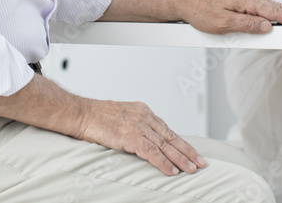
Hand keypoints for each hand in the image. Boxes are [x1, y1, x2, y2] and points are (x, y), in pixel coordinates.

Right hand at [75, 98, 205, 175]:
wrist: (80, 113)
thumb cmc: (96, 117)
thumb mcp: (122, 116)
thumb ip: (136, 125)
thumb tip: (146, 139)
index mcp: (143, 111)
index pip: (167, 129)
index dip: (181, 143)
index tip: (193, 152)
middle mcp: (144, 116)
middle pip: (171, 137)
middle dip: (187, 151)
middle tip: (201, 162)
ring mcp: (138, 126)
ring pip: (165, 145)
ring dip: (180, 159)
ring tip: (191, 169)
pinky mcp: (130, 136)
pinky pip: (152, 152)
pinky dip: (163, 163)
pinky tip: (172, 171)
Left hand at [179, 0, 281, 33]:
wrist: (185, 4)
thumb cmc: (200, 12)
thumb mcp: (223, 23)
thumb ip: (247, 25)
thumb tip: (266, 26)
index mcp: (245, 1)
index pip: (273, 11)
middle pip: (275, 7)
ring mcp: (243, 1)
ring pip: (270, 7)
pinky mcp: (239, 4)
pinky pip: (262, 8)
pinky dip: (274, 12)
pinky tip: (278, 15)